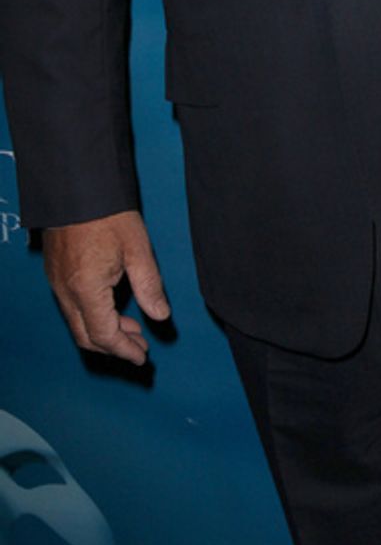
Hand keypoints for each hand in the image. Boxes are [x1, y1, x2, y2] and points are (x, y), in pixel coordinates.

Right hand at [43, 211, 170, 365]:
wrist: (77, 187)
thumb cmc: (109, 214)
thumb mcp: (137, 249)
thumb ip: (149, 285)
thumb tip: (161, 316)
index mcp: (85, 289)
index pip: (104, 335)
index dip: (124, 350)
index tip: (142, 357)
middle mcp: (65, 291)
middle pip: (86, 336)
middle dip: (114, 347)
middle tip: (141, 347)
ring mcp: (56, 283)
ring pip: (77, 323)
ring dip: (104, 332)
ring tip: (133, 329)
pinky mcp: (55, 274)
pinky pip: (71, 308)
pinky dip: (92, 317)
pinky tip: (113, 309)